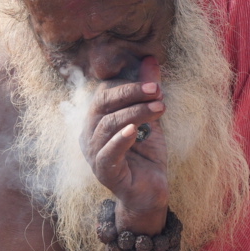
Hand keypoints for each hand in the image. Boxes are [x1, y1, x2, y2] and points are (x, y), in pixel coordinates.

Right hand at [82, 57, 167, 228]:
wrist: (150, 191)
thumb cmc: (147, 154)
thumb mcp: (151, 119)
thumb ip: (148, 92)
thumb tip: (150, 59)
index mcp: (97, 120)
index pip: (105, 93)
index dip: (129, 86)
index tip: (156, 84)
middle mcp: (90, 134)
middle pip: (102, 104)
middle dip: (130, 93)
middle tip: (157, 90)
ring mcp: (93, 154)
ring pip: (108, 125)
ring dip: (135, 113)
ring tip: (160, 108)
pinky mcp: (103, 172)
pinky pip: (107, 153)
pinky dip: (120, 140)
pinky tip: (134, 130)